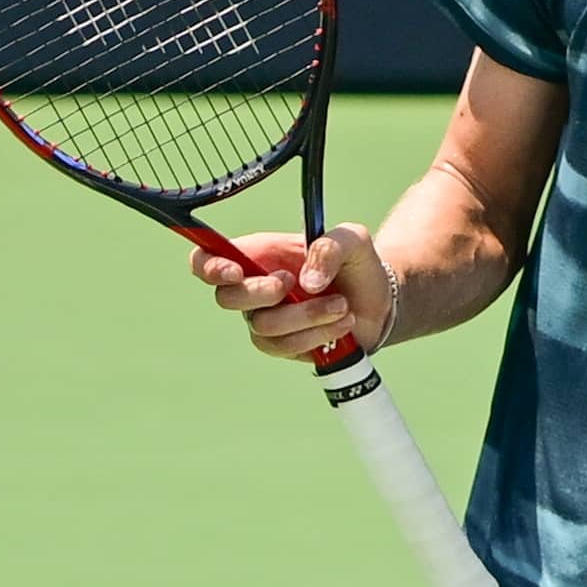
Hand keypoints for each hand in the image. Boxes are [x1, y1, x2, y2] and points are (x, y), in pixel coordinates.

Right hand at [188, 224, 393, 361]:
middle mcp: (254, 287)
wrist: (379, 300)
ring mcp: (266, 319)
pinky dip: (315, 334)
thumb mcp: (352, 240)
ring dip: (305, 316)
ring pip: (263, 326)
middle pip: (227, 298)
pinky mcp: (283, 345)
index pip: (207, 260)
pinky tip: (342, 321)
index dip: (209, 266)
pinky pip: (284, 347)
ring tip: (341, 305)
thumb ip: (330, 247)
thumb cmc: (356, 264)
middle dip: (260, 294)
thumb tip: (306, 282)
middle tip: (292, 284)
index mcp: (259, 255)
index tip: (235, 271)